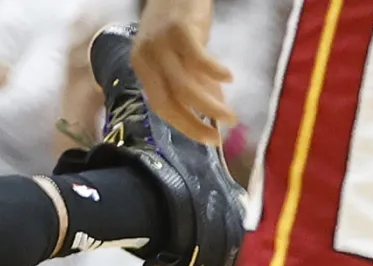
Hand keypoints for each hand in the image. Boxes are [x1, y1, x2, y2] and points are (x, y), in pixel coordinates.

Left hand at [132, 0, 235, 146]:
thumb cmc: (181, 17)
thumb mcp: (179, 52)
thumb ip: (191, 77)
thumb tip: (212, 106)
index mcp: (142, 67)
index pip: (160, 106)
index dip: (184, 126)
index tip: (206, 140)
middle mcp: (146, 58)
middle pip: (168, 102)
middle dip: (194, 124)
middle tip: (217, 138)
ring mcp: (160, 44)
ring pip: (183, 86)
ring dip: (209, 105)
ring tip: (230, 116)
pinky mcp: (179, 29)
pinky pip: (196, 58)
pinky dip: (213, 71)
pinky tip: (229, 79)